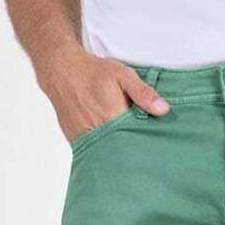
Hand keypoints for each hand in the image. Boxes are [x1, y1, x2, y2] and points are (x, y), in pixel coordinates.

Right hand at [37, 45, 168, 141]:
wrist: (61, 72)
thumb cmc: (94, 72)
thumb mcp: (123, 75)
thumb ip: (143, 93)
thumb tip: (163, 110)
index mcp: (112, 117)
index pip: (136, 139)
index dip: (145, 142)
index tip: (154, 145)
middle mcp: (98, 131)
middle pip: (122, 150)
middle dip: (133, 151)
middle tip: (143, 151)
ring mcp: (85, 138)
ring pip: (107, 153)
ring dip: (118, 152)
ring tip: (127, 148)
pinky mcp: (77, 141)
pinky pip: (94, 151)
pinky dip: (104, 150)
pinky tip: (111, 146)